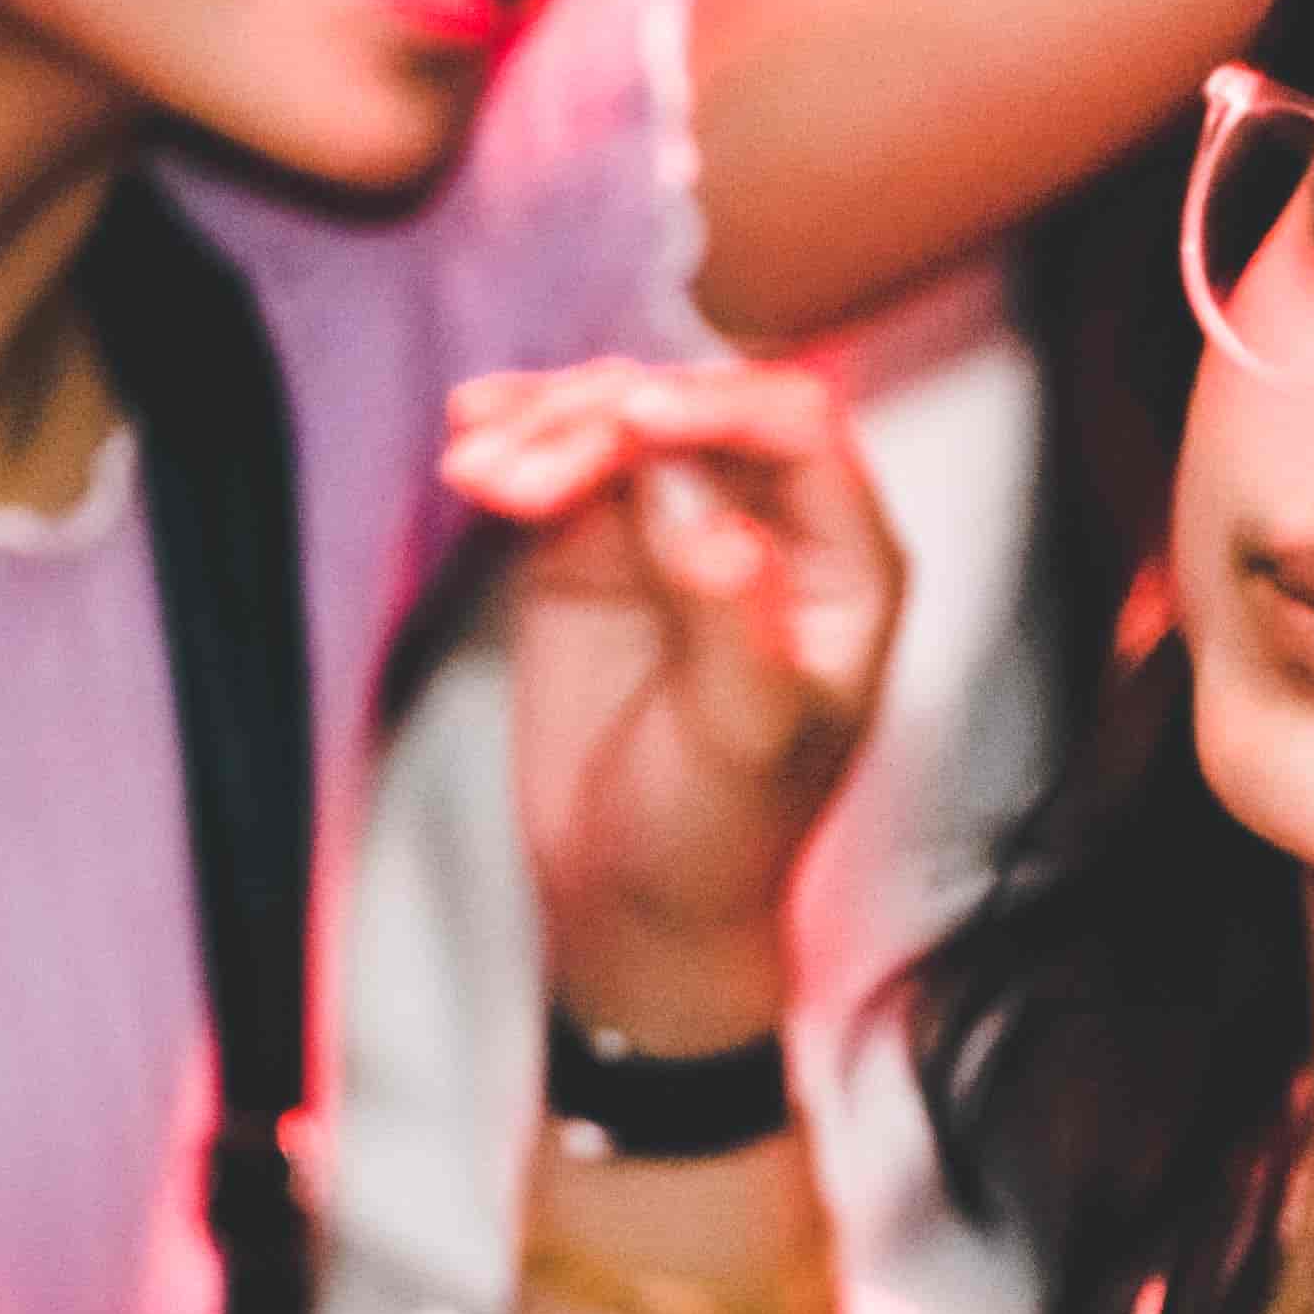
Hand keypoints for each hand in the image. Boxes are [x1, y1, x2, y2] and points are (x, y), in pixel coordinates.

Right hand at [452, 359, 900, 1039]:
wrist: (634, 907)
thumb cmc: (720, 836)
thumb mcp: (743, 736)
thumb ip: (731, 616)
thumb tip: (707, 513)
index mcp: (844, 560)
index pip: (793, 428)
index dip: (710, 406)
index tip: (625, 421)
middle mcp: (767, 522)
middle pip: (690, 407)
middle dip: (603, 415)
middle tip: (521, 473)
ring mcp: (675, 525)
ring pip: (615, 422)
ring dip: (543, 424)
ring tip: (474, 464)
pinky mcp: (594, 547)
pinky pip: (558, 465)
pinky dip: (514, 444)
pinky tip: (469, 441)